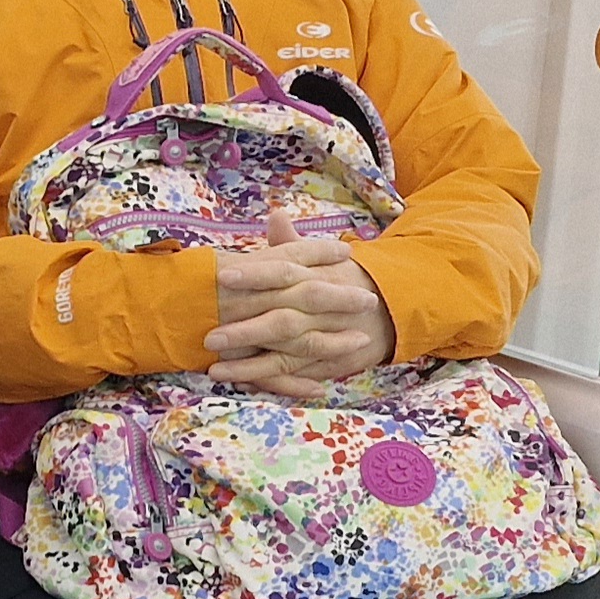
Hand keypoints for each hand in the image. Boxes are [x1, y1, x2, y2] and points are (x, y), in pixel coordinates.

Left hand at [207, 202, 394, 396]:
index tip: (223, 276)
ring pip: (286, 356)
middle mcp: (318, 311)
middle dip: (246, 331)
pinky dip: (272, 383)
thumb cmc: (340, 280)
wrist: (390, 308)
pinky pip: (297, 376)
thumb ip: (291, 243)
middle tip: (209, 336)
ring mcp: (324, 341)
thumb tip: (275, 214)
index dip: (255, 274)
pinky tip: (241, 384)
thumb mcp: (321, 259)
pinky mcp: (327, 364)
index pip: (283, 272)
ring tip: (215, 370)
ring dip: (250, 365)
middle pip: (282, 321)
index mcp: (313, 277)